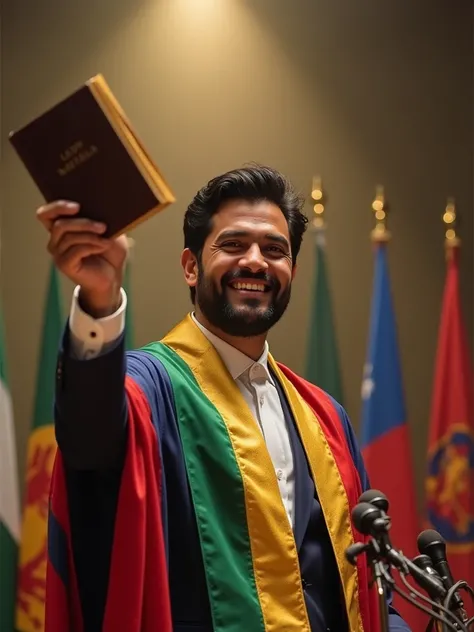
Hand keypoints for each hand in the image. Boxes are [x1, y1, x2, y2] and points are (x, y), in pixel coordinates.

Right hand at [37, 200, 128, 316]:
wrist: (114, 276)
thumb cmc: (110, 252)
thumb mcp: (109, 230)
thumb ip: (101, 218)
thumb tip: (102, 206)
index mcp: (62, 228)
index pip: (45, 214)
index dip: (57, 207)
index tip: (77, 206)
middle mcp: (56, 240)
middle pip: (59, 224)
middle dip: (83, 223)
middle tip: (103, 226)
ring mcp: (58, 253)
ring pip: (68, 237)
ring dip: (90, 236)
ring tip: (106, 240)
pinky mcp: (64, 265)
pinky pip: (76, 250)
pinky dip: (92, 246)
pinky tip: (103, 246)